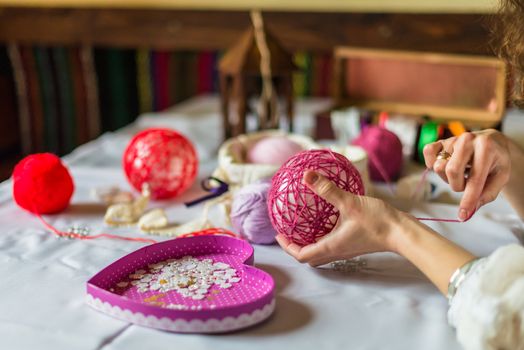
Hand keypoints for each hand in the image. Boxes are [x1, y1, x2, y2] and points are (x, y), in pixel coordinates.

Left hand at [276, 170, 410, 265]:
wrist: (402, 232)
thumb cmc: (377, 221)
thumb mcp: (349, 202)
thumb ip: (327, 189)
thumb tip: (306, 175)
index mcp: (330, 246)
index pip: (302, 255)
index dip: (287, 247)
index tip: (278, 234)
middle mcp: (337, 251)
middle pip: (310, 257)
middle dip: (296, 246)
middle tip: (288, 232)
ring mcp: (347, 249)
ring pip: (322, 252)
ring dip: (310, 242)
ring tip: (304, 226)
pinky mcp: (355, 243)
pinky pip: (333, 244)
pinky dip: (324, 236)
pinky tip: (328, 219)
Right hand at [423, 130, 510, 220]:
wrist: (492, 142)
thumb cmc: (496, 161)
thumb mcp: (501, 177)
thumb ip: (487, 194)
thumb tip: (469, 210)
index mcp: (487, 148)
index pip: (474, 179)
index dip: (468, 199)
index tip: (463, 215)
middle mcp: (467, 140)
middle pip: (452, 171)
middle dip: (458, 186)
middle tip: (466, 185)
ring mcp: (453, 140)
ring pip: (439, 166)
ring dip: (448, 178)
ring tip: (460, 174)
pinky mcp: (441, 141)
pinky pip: (428, 152)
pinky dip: (432, 163)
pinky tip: (445, 166)